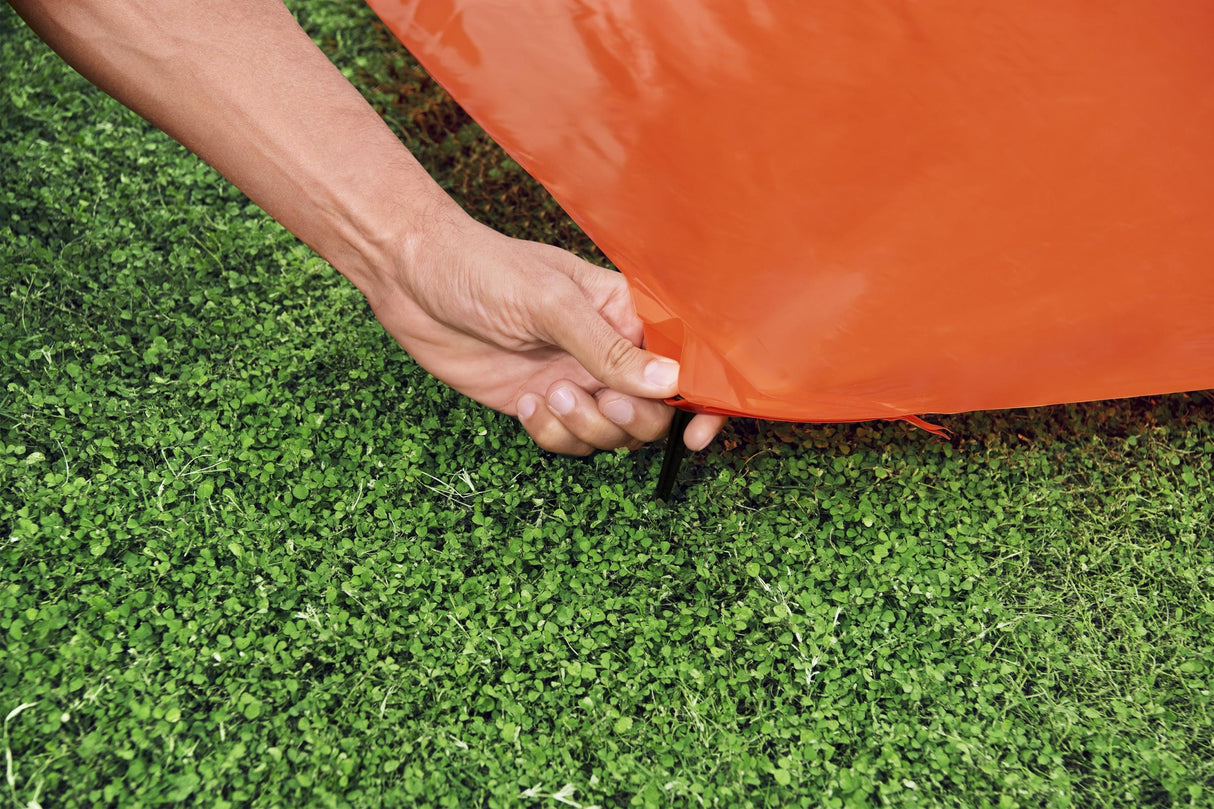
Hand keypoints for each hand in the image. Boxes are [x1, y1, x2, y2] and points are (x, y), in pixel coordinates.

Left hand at [361, 207, 726, 454]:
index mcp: (625, 312)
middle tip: (601, 401)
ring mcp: (576, 379)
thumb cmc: (482, 270)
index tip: (699, 430)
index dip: (701, 397)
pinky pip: (570, 441)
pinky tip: (524, 404)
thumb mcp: (550, 304)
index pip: (684, 357)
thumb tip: (670, 382)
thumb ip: (608, 348)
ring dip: (585, 427)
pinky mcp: (542, 404)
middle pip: (654, 410)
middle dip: (631, 418)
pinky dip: (551, 435)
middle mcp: (608, 349)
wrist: (412, 281)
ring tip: (547, 394)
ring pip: (613, 433)